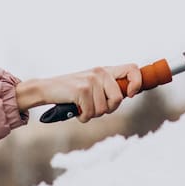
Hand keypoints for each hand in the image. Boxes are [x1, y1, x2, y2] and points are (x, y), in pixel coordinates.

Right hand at [15, 64, 141, 121]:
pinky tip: (76, 110)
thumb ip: (109, 87)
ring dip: (93, 114)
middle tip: (94, 107)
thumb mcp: (93, 85)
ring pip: (104, 109)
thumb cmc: (72, 92)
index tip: (131, 94)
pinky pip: (91, 113)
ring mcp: (91, 80)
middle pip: (118, 99)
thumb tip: (130, 94)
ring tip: (83, 107)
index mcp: (105, 70)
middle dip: (108, 109)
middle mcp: (100, 72)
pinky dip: (83, 117)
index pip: (133, 69)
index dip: (137, 83)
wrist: (47, 89)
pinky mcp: (82, 90)